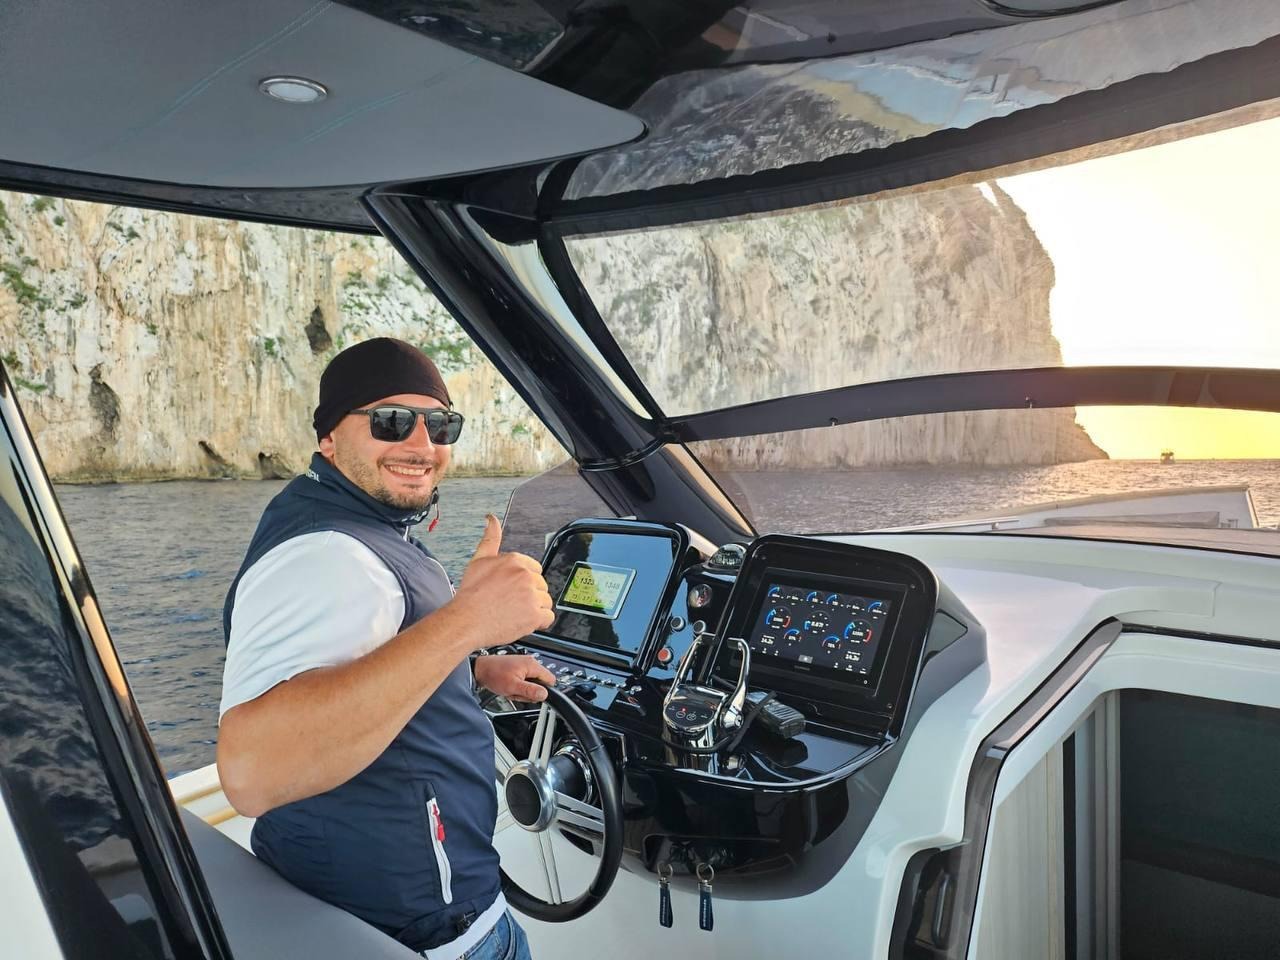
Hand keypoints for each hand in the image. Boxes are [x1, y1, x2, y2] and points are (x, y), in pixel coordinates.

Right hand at [453, 515, 554, 649]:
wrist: (465, 621)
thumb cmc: (470, 594)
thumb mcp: (478, 560)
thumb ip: (490, 538)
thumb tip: (492, 519)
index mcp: (514, 561)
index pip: (535, 569)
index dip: (525, 581)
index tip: (514, 589)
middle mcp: (525, 576)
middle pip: (541, 585)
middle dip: (530, 595)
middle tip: (511, 602)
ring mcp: (531, 595)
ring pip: (545, 601)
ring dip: (534, 609)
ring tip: (515, 612)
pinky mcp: (534, 615)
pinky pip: (548, 617)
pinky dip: (539, 622)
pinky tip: (523, 621)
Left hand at [474, 654, 556, 702]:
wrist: (480, 669)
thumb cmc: (493, 675)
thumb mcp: (513, 686)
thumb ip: (530, 691)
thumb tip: (544, 694)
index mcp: (532, 665)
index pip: (550, 680)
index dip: (543, 690)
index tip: (532, 694)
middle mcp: (530, 662)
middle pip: (540, 683)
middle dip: (529, 691)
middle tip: (516, 691)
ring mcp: (523, 665)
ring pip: (531, 683)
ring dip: (522, 690)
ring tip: (510, 688)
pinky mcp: (518, 668)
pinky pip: (524, 681)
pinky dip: (517, 686)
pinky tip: (508, 686)